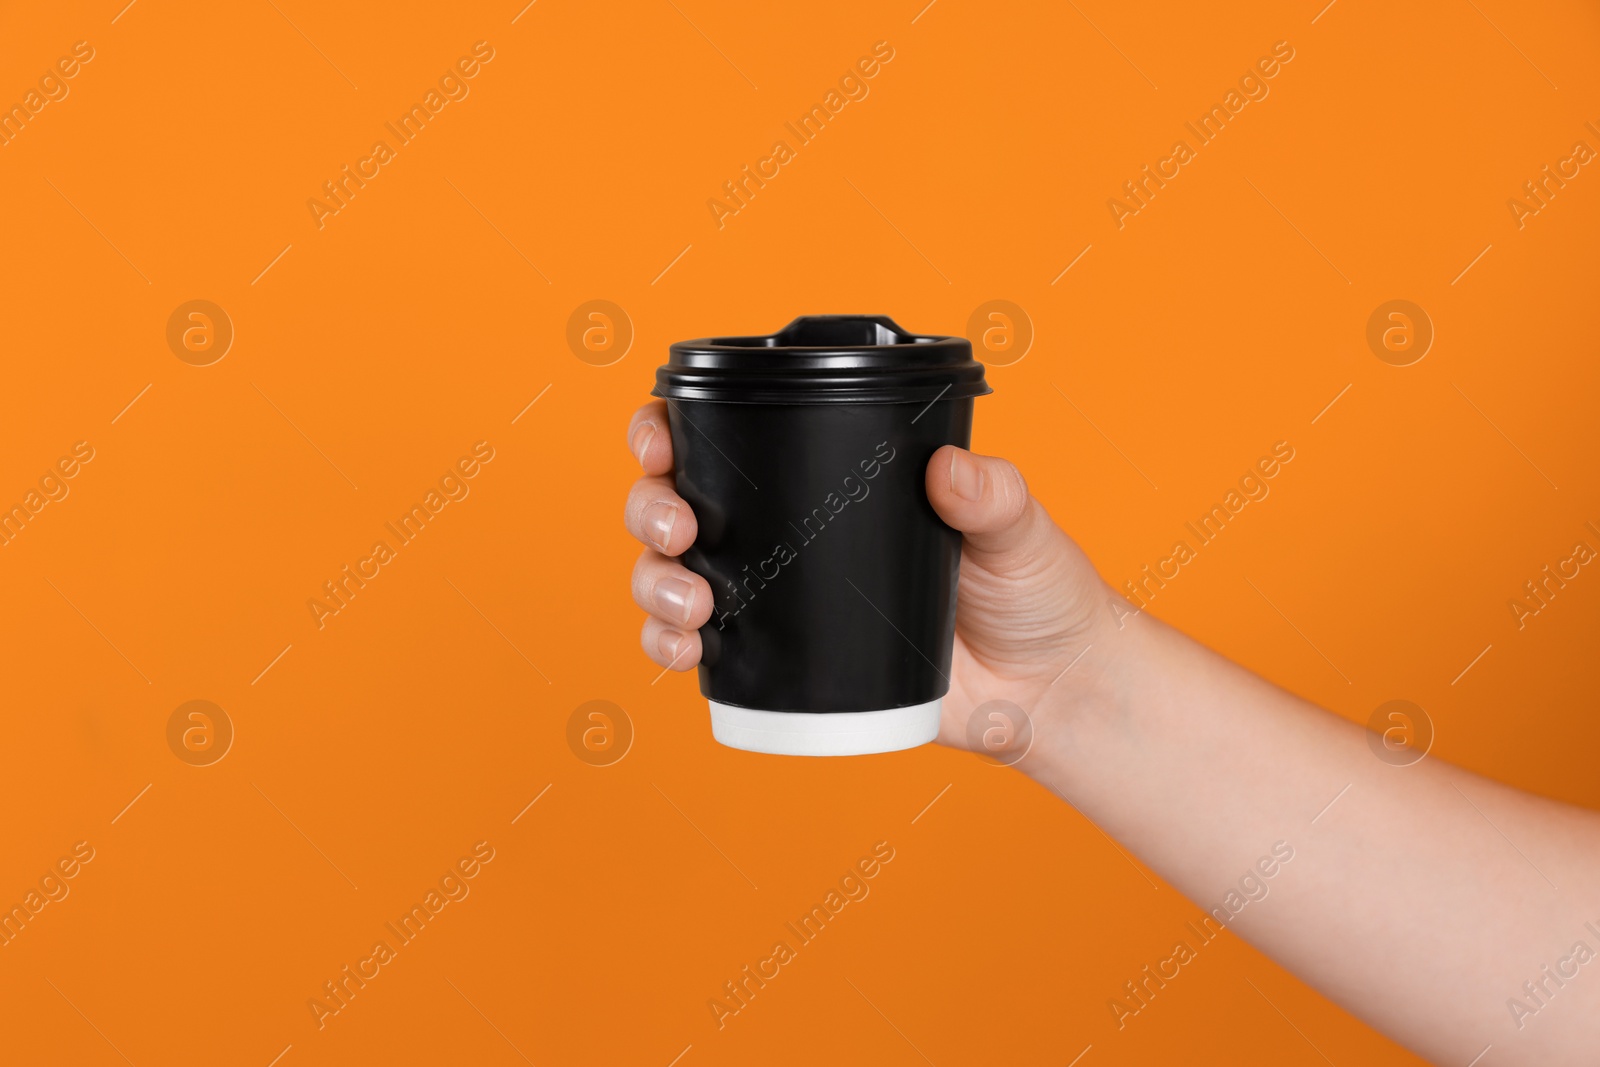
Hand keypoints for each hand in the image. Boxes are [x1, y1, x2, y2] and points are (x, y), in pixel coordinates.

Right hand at [622, 400, 1118, 754]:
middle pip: (674, 503)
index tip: (660, 443)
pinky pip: (701, 653)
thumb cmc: (1036, 593)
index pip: (725, 440)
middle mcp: (786, 532)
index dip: (667, 432)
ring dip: (653, 584)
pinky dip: (671, 649)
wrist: (1048, 690)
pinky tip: (685, 652)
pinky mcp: (784, 665)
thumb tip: (952, 470)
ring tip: (694, 605)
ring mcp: (779, 598)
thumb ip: (993, 494)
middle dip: (650, 508)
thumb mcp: (1019, 528)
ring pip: (671, 577)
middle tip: (680, 527)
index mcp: (827, 477)